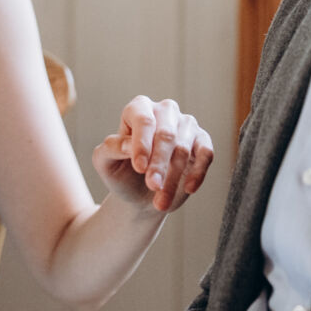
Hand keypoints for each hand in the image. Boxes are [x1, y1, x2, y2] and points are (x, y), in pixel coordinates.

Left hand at [93, 95, 213, 212]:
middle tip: (153, 186)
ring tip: (161, 201)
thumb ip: (111, 148)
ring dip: (173, 178)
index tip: (139, 168)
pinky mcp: (202, 142)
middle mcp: (164, 111)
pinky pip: (206, 153)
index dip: (142, 144)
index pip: (143, 120)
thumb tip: (129, 144)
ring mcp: (185, 125)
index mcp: (138, 108)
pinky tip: (189, 189)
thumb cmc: (121, 173)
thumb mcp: (104, 162)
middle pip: (165, 135)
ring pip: (183, 148)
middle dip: (158, 164)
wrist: (142, 196)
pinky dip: (198, 172)